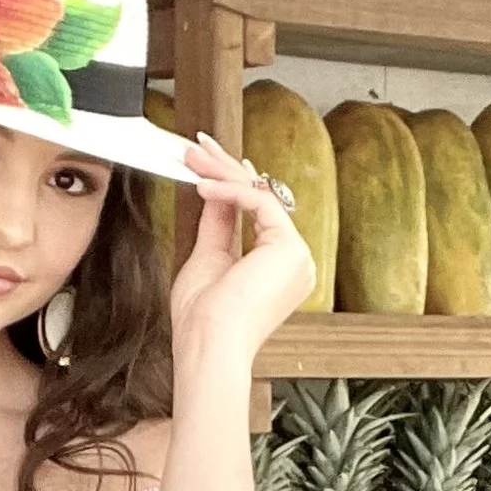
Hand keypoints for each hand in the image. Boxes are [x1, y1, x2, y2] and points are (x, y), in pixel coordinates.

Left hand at [168, 131, 315, 383]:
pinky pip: (260, 203)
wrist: (208, 346)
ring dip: (223, 172)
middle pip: (261, 199)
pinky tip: (202, 185)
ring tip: (193, 156)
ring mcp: (297, 254)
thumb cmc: (202, 322)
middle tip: (198, 145)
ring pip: (261, 195)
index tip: (211, 163)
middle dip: (226, 168)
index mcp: (277, 268)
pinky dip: (229, 191)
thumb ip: (216, 227)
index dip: (235, 183)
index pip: (259, 213)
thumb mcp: (206, 261)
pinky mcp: (289, 248)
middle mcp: (294, 260)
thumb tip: (213, 195)